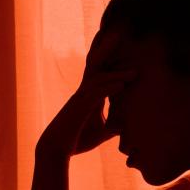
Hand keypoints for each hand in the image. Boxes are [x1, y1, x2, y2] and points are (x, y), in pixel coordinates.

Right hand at [36, 29, 135, 159]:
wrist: (55, 150)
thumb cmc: (76, 140)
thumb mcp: (101, 133)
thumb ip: (114, 126)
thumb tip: (129, 125)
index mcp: (90, 96)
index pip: (103, 74)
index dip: (114, 62)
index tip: (128, 52)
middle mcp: (84, 93)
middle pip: (98, 67)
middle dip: (110, 53)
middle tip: (124, 38)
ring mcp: (80, 99)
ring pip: (99, 79)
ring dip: (117, 74)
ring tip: (135, 72)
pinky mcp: (78, 108)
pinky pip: (95, 94)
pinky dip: (109, 88)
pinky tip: (122, 85)